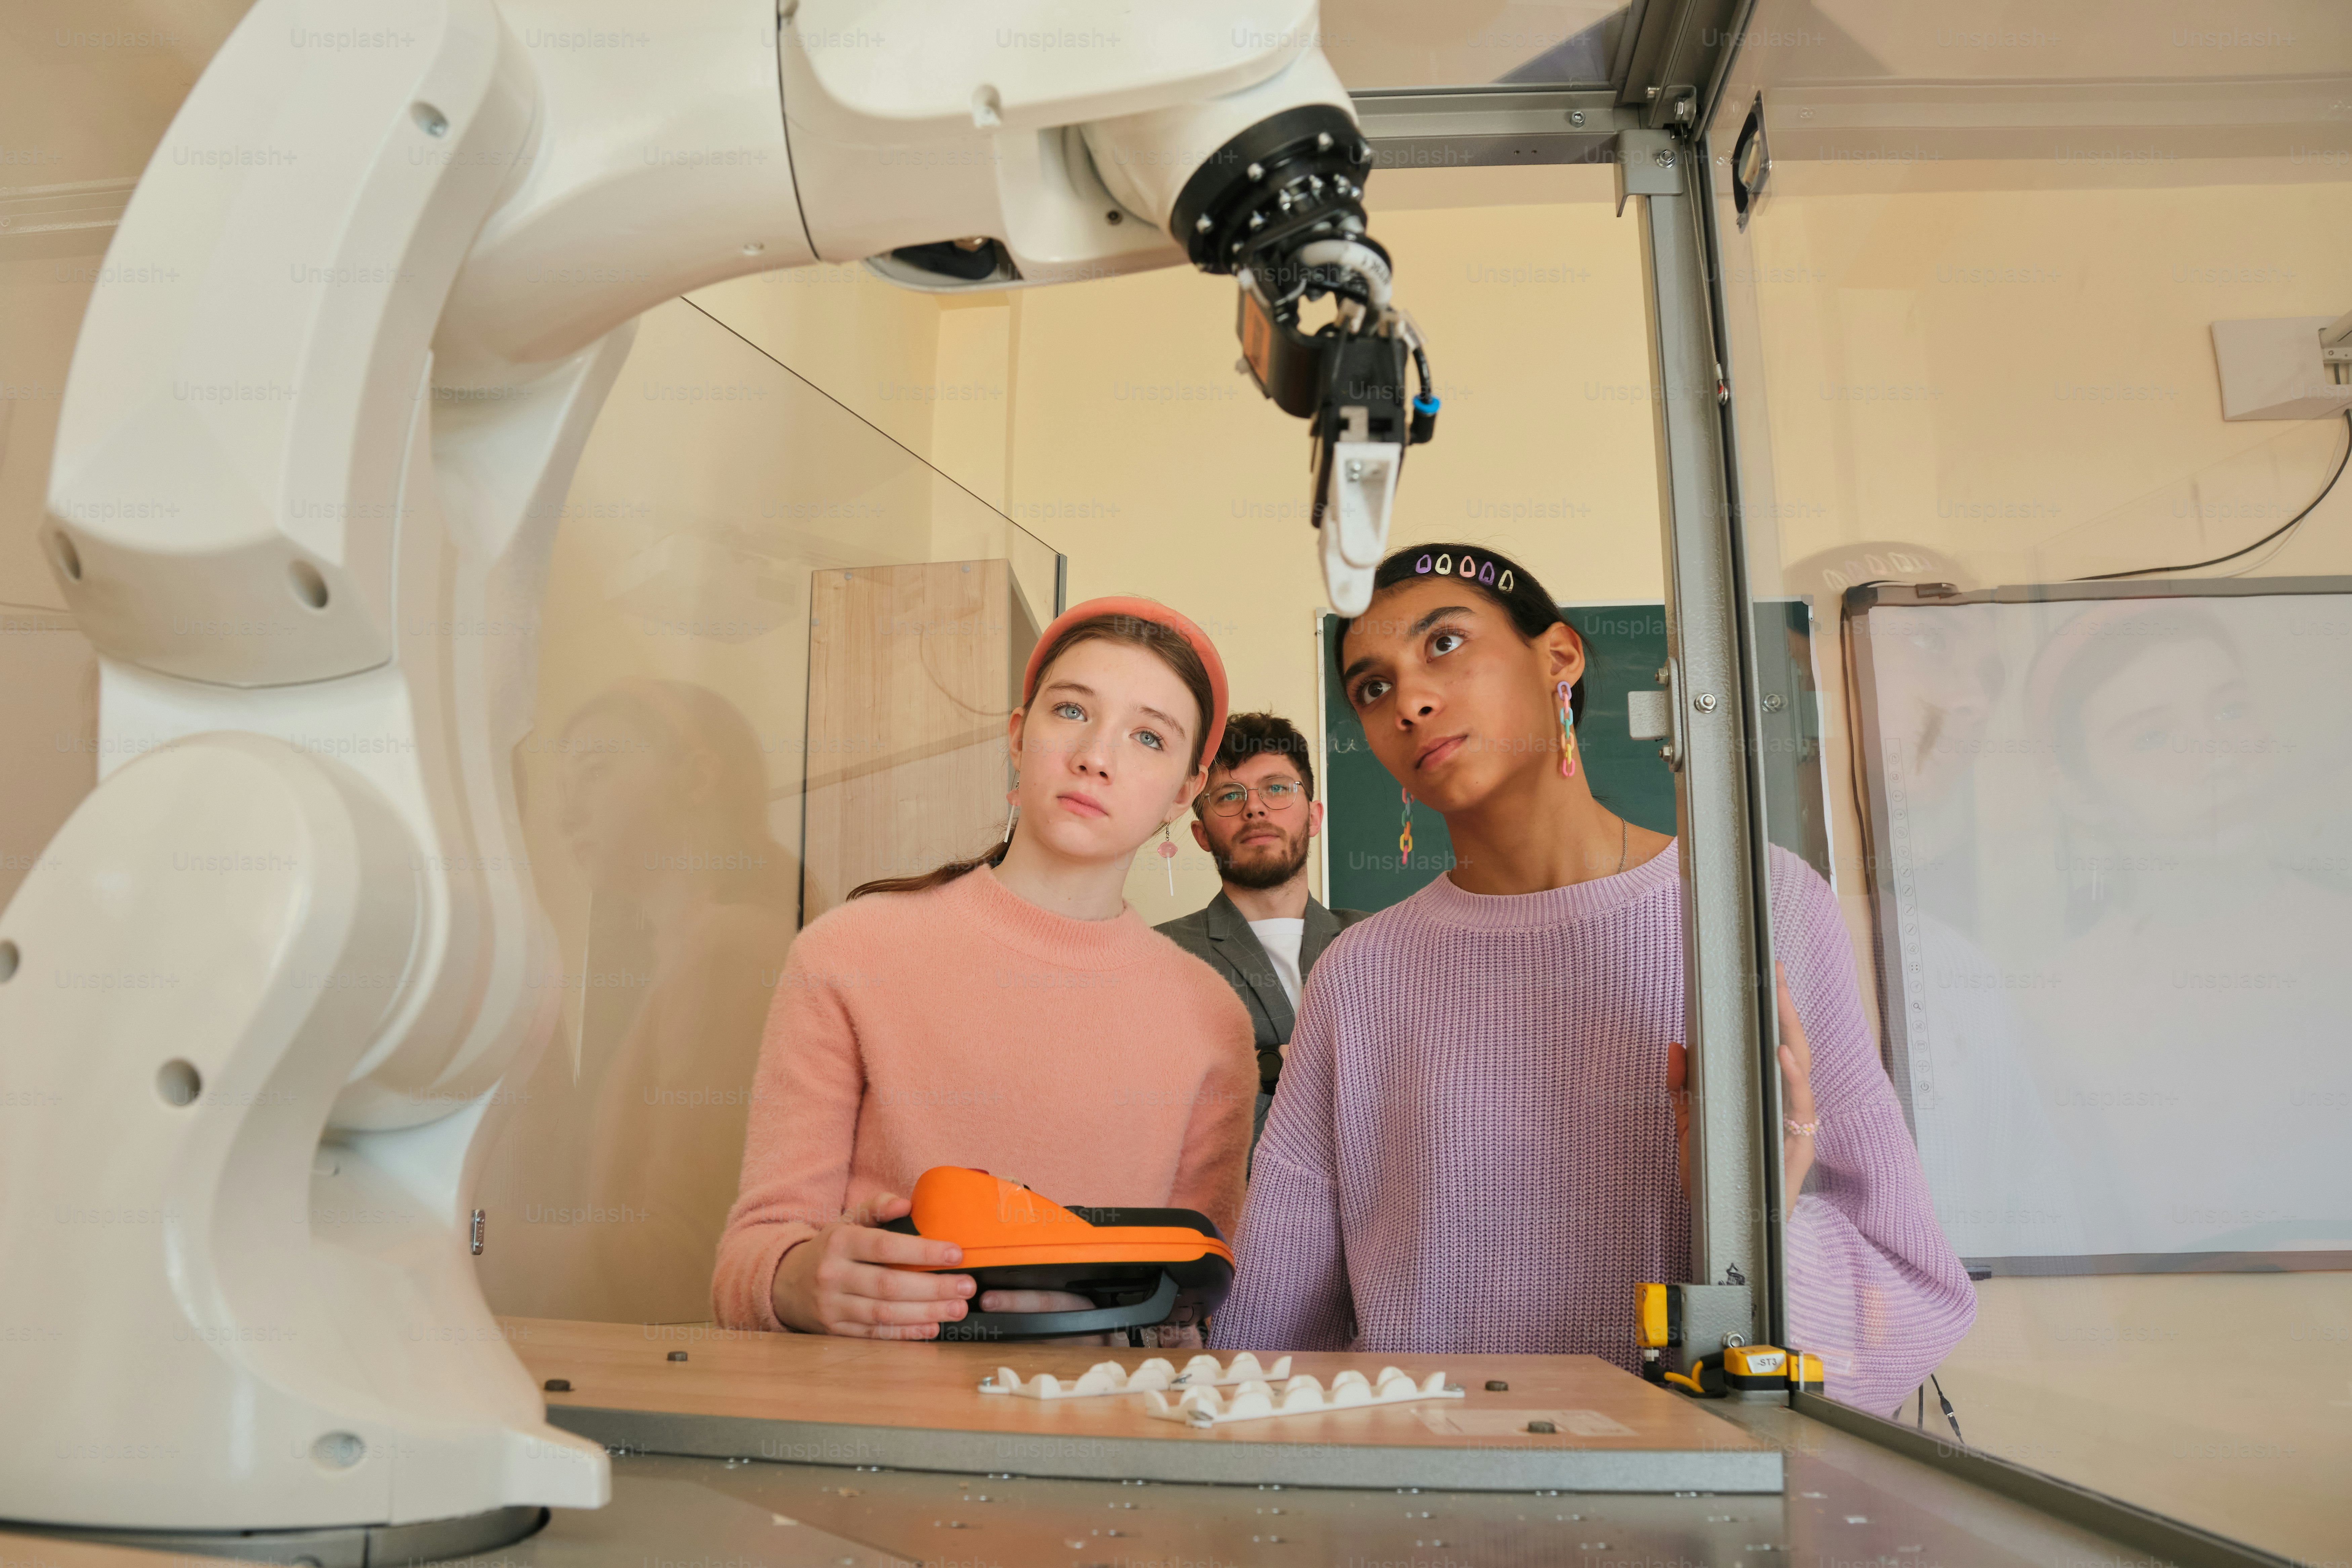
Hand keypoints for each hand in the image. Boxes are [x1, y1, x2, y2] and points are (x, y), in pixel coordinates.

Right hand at [770, 1191, 974, 1338]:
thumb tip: (906, 1203)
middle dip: (933, 1288)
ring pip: (885, 1313)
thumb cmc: (830, 1249)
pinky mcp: (835, 1331)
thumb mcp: (846, 1221)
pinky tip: (932, 1328)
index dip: (922, 1252)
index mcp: (839, 1242)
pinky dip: (905, 1333)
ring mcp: (832, 1306)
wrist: (785, 1283)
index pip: (885, 1247)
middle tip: (967, 1286)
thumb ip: (876, 1207)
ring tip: (958, 1309)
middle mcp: (833, 1275)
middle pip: (889, 1285)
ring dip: (926, 1313)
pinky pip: (875, 1334)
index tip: (956, 1254)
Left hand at [1665, 964, 1816, 1219]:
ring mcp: (1797, 1130)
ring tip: (1780, 1002)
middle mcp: (1787, 1111)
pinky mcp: (1799, 1151)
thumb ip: (1682, 1089)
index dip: (1774, 1011)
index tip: (1767, 974)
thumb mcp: (1690, 1128)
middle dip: (1786, 1009)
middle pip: (1794, 1049)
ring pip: (1803, 1072)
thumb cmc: (1716, 1180)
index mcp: (1767, 1100)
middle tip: (1775, 973)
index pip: (1775, 1046)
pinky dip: (1794, 1079)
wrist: (1725, 1234)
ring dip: (1792, 1034)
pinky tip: (1782, 1056)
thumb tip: (1674, 1044)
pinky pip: (1801, 1109)